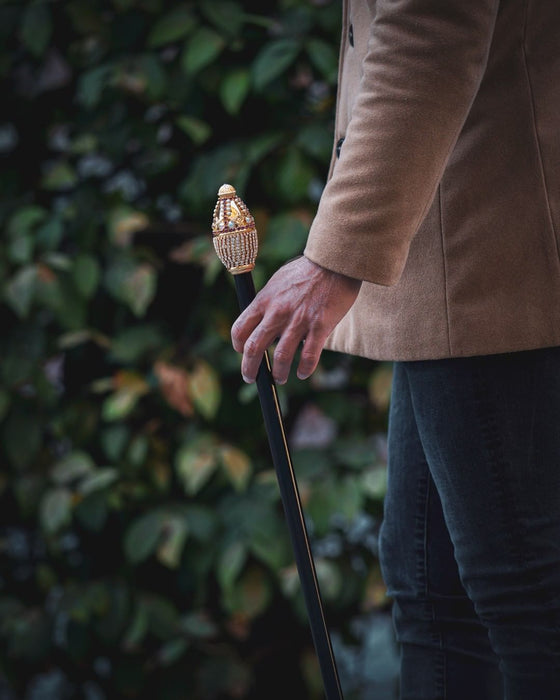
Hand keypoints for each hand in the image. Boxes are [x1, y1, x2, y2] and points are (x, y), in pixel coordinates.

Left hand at [231, 256, 360, 383]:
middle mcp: (277, 312)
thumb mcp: (278, 281)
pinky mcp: (320, 326)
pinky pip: (308, 356)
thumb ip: (269, 302)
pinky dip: (304, 369)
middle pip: (254, 348)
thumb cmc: (307, 270)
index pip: (240, 329)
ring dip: (278, 373)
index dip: (238, 346)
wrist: (334, 261)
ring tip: (280, 379)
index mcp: (264, 300)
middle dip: (249, 368)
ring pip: (281, 357)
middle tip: (251, 377)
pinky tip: (303, 373)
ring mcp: (299, 321)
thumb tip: (263, 320)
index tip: (242, 353)